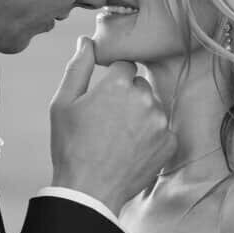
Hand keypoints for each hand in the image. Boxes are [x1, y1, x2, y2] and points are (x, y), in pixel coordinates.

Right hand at [50, 37, 175, 214]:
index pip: (125, 66)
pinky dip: (151, 138)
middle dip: (128, 98)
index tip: (103, 101)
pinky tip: (132, 150)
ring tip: (119, 140)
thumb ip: (77, 67)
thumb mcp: (63, 103)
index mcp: (118, 84)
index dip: (113, 82)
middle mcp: (144, 98)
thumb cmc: (71, 147)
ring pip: (153, 108)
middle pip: (140, 86)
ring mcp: (160, 121)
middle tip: (108, 123)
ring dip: (140, 118)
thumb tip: (86, 41)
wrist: (89, 191)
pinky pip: (163, 130)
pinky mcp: (170, 142)